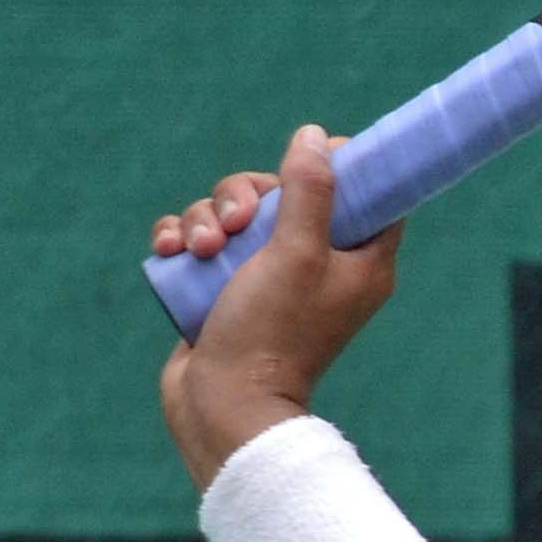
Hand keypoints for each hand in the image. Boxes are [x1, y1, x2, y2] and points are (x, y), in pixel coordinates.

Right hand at [149, 121, 406, 490]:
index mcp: (359, 261)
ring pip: (235, 213)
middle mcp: (319, 266)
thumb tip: (318, 137)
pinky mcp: (226, 288)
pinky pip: (204, 239)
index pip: (369, 195)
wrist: (222, 405)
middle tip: (234, 223)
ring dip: (207, 217)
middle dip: (245, 195)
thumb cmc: (271, 332)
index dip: (341, 167)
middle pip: (285, 193)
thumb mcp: (297, 252)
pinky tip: (172, 250)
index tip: (307, 161)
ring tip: (199, 249)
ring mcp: (270, 277)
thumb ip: (311, 191)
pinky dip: (183, 237)